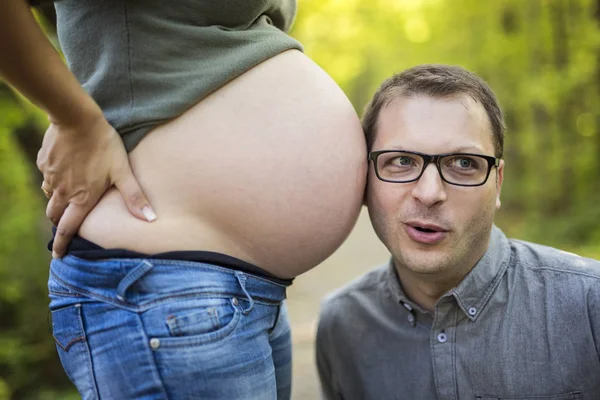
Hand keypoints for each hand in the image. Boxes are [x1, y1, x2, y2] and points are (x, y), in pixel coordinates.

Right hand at [37, 114, 155, 257]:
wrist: (77, 119)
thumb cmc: (104, 145)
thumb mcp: (123, 171)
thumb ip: (135, 196)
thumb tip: (151, 219)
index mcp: (81, 198)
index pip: (68, 228)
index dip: (62, 244)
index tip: (58, 255)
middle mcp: (62, 192)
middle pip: (55, 214)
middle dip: (58, 222)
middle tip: (63, 226)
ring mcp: (51, 177)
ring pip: (50, 195)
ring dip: (57, 201)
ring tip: (66, 200)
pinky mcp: (44, 163)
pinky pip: (47, 177)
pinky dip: (55, 180)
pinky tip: (65, 171)